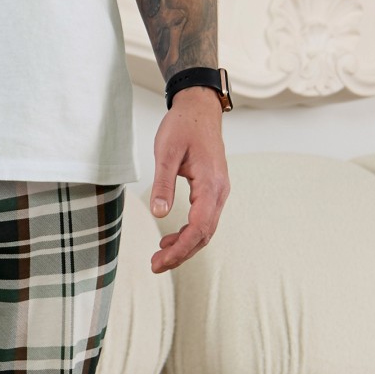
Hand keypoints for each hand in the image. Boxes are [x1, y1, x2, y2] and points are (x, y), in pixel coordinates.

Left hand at [147, 89, 228, 272]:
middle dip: (181, 253)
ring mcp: (218, 191)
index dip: (180, 249)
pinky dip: (188, 232)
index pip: (198, 228)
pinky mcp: (212, 189)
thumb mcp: (166, 152)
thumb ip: (162, 183)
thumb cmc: (183, 126)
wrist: (199, 108)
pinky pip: (204, 218)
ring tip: (160, 256)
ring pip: (205, 229)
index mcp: (210, 185)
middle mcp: (219, 192)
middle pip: (204, 235)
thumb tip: (158, 214)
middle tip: (155, 265)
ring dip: (184, 245)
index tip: (159, 261)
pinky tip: (170, 237)